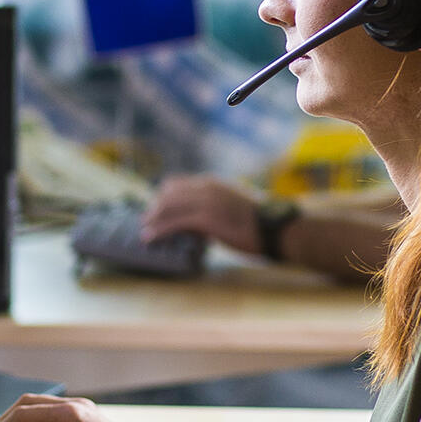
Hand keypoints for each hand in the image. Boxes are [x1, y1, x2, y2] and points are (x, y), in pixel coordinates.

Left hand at [142, 175, 261, 250]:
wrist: (276, 228)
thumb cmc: (259, 221)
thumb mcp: (232, 204)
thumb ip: (214, 205)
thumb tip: (200, 220)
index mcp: (211, 183)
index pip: (175, 184)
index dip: (162, 197)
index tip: (155, 210)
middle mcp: (206, 188)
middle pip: (167, 194)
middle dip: (154, 209)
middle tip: (146, 222)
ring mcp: (206, 202)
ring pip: (168, 207)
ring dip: (152, 220)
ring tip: (144, 231)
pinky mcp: (206, 219)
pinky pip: (175, 223)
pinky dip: (159, 231)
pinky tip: (150, 238)